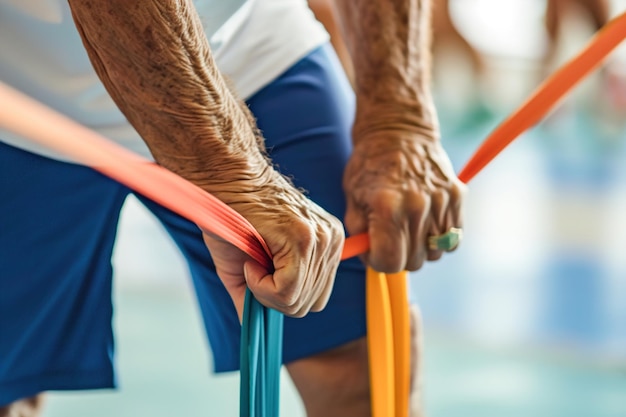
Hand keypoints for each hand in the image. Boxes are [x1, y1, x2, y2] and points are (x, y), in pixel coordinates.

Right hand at [202, 172, 344, 318]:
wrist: (225, 178)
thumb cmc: (234, 215)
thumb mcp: (250, 261)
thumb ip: (257, 295)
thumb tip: (252, 326)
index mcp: (327, 244)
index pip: (317, 298)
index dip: (283, 298)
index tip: (259, 274)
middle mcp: (331, 241)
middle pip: (309, 305)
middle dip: (274, 299)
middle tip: (252, 270)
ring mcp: (320, 239)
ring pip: (297, 302)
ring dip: (263, 291)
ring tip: (251, 260)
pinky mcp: (302, 238)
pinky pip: (287, 291)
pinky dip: (261, 287)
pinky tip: (251, 262)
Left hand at [343, 129, 464, 272]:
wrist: (397, 131)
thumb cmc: (369, 165)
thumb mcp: (352, 197)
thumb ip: (359, 232)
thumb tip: (368, 258)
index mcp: (388, 207)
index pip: (390, 262)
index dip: (378, 262)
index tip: (374, 250)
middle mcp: (418, 206)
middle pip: (413, 262)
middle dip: (398, 256)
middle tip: (389, 236)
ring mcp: (441, 201)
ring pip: (434, 254)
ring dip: (420, 248)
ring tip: (407, 226)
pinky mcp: (457, 197)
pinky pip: (453, 239)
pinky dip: (440, 239)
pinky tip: (425, 224)